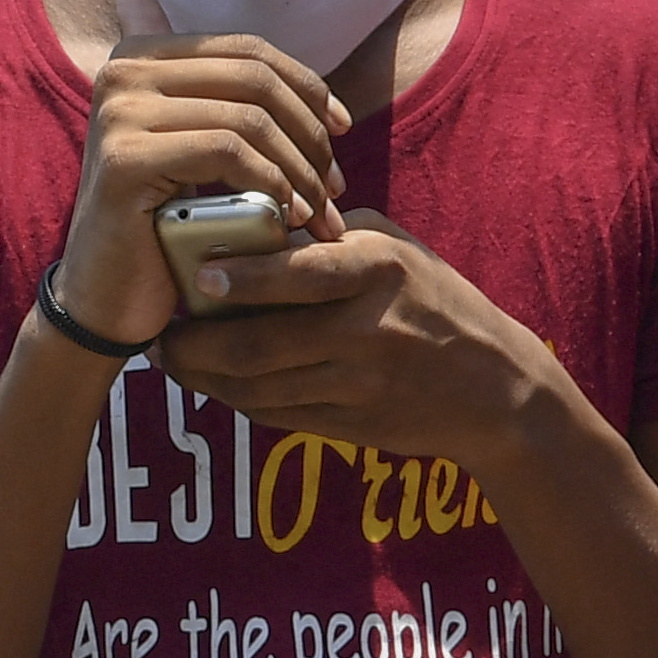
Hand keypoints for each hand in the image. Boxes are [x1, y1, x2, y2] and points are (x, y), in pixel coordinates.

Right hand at [45, 21, 349, 352]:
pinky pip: (226, 153)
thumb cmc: (162, 224)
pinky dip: (272, 183)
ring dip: (300, 168)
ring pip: (248, 119)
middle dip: (310, 131)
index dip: (306, 86)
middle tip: (335, 186)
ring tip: (320, 211)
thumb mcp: (194, 147)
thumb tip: (307, 92)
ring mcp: (119, 113)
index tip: (341, 129)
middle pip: (254, 79)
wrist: (107, 296)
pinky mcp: (125, 159)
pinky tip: (289, 216)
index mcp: (141, 57)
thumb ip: (222, 99)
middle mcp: (123, 72)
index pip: (248, 50)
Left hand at [152, 216, 556, 473]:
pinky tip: (215, 383)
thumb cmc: (437, 301)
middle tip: (160, 334)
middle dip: (197, 344)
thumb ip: (330, 240)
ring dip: (205, 377)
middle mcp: (367, 330)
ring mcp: (358, 385)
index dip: (242, 279)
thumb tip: (251, 232)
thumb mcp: (397, 250)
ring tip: (174, 360)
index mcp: (379, 271)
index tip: (198, 275)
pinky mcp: (351, 425)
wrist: (496, 390)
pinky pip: (276, 414)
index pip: (300, 275)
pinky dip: (237, 399)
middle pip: (260, 344)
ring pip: (257, 387)